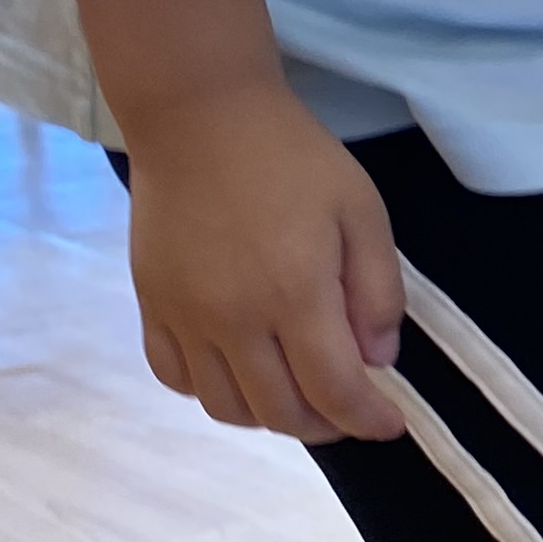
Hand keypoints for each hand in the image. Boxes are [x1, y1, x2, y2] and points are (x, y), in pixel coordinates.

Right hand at [124, 82, 407, 442]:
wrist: (198, 116)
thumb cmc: (291, 157)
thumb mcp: (361, 211)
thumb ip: (377, 290)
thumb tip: (379, 360)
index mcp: (294, 295)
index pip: (334, 391)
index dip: (367, 419)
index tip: (391, 424)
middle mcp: (233, 320)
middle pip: (279, 413)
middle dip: (325, 425)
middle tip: (348, 411)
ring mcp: (184, 317)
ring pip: (225, 408)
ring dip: (268, 417)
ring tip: (297, 394)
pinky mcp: (151, 305)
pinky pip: (175, 378)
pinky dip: (211, 392)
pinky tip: (238, 370)